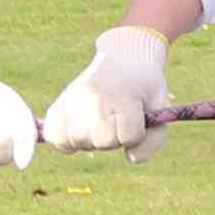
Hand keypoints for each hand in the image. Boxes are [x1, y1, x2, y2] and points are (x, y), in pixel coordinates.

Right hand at [39, 26, 175, 159]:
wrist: (124, 56)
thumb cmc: (144, 87)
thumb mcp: (159, 108)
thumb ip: (153, 140)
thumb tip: (130, 158)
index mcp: (124, 96)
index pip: (129, 136)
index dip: (137, 134)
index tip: (137, 115)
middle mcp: (95, 96)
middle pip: (102, 141)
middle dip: (114, 138)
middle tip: (117, 119)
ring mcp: (74, 98)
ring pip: (78, 141)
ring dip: (91, 140)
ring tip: (98, 123)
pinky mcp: (59, 102)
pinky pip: (55, 136)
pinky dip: (65, 140)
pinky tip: (77, 130)